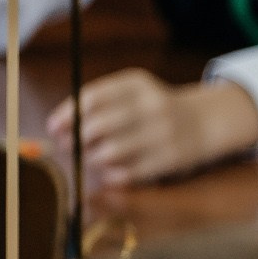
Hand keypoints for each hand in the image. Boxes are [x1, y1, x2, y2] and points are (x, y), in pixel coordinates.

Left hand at [47, 71, 257, 186]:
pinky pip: (127, 173)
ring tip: (90, 158)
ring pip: (109, 153)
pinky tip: (109, 171)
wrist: (204, 122)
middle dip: (75, 140)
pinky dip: (110, 175)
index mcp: (138, 84)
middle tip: (68, 147)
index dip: (67, 115)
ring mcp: (163, 134)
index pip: (92, 98)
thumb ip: (98, 102)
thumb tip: (57, 127)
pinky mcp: (169, 159)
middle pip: (97, 127)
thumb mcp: (132, 92)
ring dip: (91, 159)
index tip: (53, 128)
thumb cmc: (153, 108)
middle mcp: (152, 106)